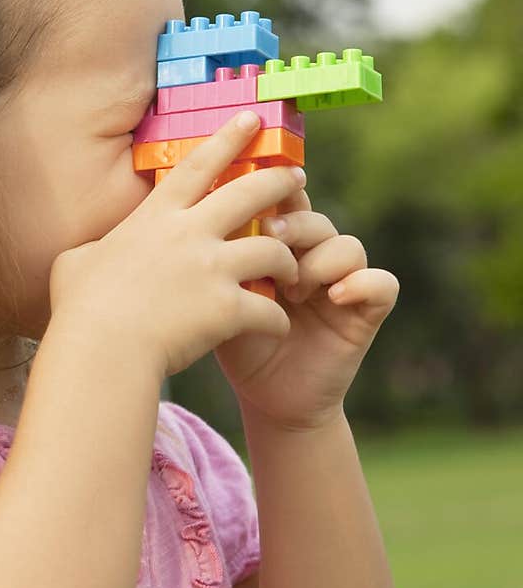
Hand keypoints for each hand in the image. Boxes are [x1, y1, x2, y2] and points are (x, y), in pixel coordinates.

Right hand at [50, 111, 305, 377]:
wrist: (100, 350)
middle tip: (297, 177)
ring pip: (273, 250)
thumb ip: (95, 249)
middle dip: (279, 181)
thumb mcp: (76, 263)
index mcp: (156, 218)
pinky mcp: (228, 307)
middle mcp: (190, 233)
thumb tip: (90, 250)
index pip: (198, 165)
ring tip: (295, 269)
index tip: (251, 119)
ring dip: (287, 260)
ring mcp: (212, 269)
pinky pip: (270, 310)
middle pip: (250, 193)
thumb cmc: (80, 309)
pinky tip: (278, 326)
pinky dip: (277, 320)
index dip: (228, 138)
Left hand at [213, 181, 399, 429]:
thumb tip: (204, 213)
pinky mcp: (366, 313)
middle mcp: (314, 258)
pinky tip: (334, 297)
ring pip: (348, 246)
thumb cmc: (236, 340)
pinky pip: (382, 284)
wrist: (263, 396)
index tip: (251, 192)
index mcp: (280, 246)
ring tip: (293, 288)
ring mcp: (343, 283)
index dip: (275, 191)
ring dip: (321, 260)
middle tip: (270, 233)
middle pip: (317, 218)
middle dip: (295, 222)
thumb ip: (220, 254)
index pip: (285, 203)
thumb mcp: (220, 292)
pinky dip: (361, 284)